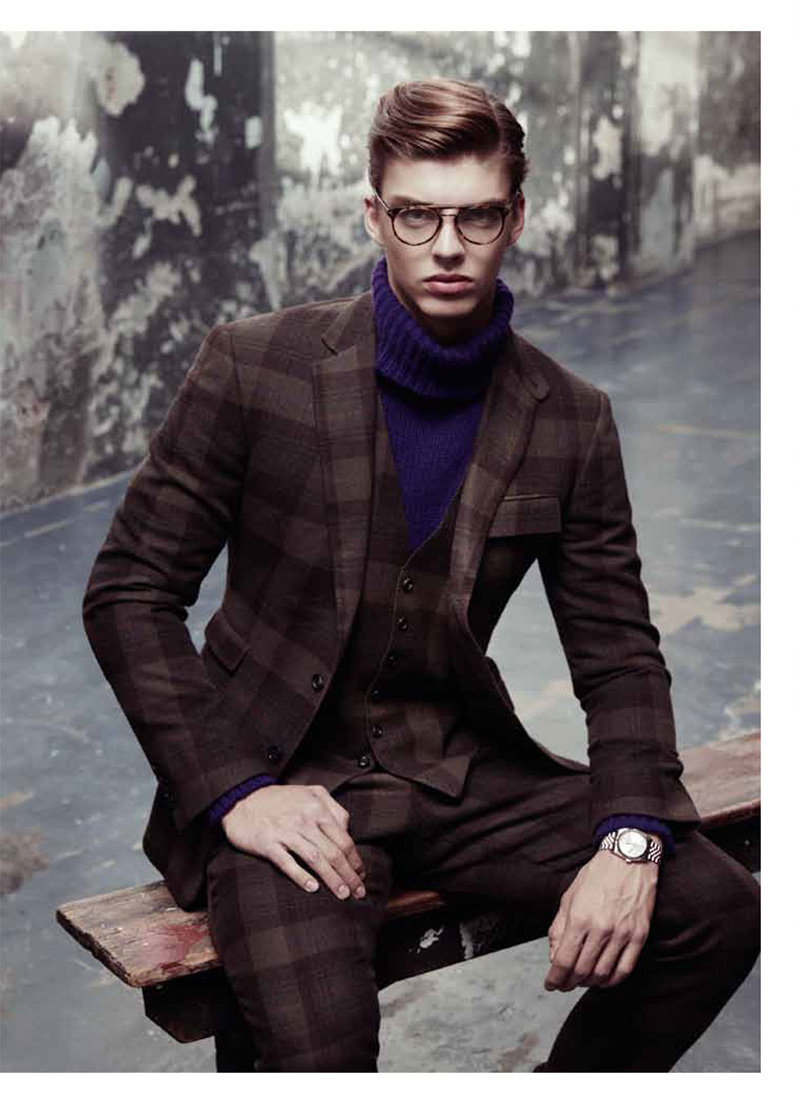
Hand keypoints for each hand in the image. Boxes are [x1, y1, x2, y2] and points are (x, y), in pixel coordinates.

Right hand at [221, 784, 366, 899]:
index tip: (362, 875)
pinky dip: (301, 876)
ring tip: (342, 894)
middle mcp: (304, 820)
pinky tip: (313, 888)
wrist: (242, 798)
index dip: (355, 859)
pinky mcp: (267, 843)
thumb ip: (332, 807)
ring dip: (331, 879)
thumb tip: (347, 829)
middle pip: (333, 852)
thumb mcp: (310, 792)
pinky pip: (287, 863)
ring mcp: (285, 831)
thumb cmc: (280, 799)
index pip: (344, 838)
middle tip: (358, 892)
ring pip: (315, 859)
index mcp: (317, 808)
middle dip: (349, 874)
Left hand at [544, 849, 657, 991]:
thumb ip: (559, 928)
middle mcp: (601, 928)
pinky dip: (612, 980)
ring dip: (589, 983)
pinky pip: (625, 969)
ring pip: (603, 974)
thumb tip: (554, 956)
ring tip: (582, 980)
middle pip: (582, 970)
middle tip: (564, 984)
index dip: (555, 978)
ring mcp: (622, 933)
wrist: (628, 858)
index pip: (563, 960)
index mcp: (580, 917)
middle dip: (569, 983)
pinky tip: (603, 979)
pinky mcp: (639, 936)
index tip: (551, 984)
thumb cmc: (597, 876)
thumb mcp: (569, 897)